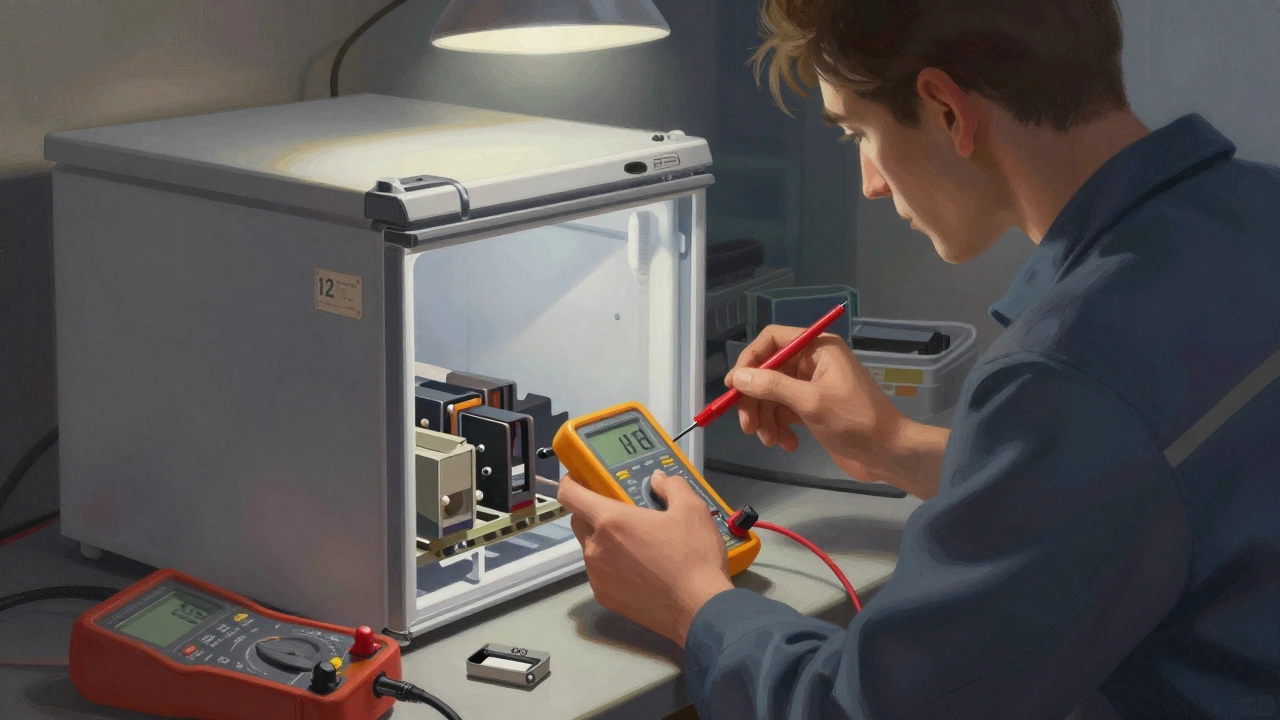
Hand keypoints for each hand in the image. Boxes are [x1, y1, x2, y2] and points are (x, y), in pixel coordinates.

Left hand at [556, 470, 733, 646]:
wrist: (699, 609)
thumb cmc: (693, 556)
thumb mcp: (692, 509)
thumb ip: (671, 486)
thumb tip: (657, 479)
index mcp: (611, 521)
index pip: (570, 494)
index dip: (571, 482)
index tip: (581, 479)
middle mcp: (595, 547)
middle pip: (578, 520)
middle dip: (592, 512)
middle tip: (622, 512)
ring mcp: (597, 576)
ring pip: (590, 548)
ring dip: (604, 541)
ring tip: (636, 545)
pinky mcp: (604, 598)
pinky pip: (600, 573)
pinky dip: (612, 567)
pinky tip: (639, 571)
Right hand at [726, 324, 922, 488]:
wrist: (889, 453)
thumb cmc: (855, 421)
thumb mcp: (811, 402)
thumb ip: (772, 386)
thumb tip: (737, 376)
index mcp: (818, 348)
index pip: (772, 340)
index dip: (749, 360)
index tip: (733, 386)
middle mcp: (813, 361)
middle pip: (768, 372)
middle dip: (755, 400)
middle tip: (747, 426)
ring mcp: (813, 386)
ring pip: (772, 396)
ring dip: (766, 419)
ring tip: (771, 441)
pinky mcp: (813, 408)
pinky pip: (784, 412)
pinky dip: (780, 429)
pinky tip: (787, 445)